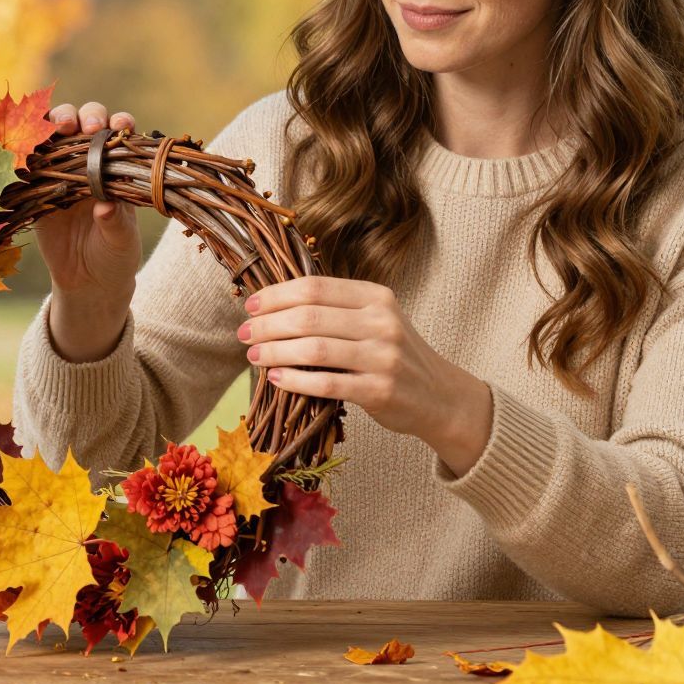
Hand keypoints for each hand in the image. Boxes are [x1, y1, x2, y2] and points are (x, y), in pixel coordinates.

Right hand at [30, 99, 141, 304]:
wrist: (88, 282)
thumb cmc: (115, 255)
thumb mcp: (121, 242)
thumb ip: (116, 223)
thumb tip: (105, 207)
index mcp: (117, 169)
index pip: (118, 134)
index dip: (118, 122)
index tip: (120, 125)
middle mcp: (89, 163)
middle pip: (84, 123)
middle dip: (83, 116)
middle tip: (85, 127)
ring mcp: (60, 173)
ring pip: (53, 136)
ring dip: (53, 124)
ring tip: (58, 128)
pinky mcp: (35, 189)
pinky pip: (27, 165)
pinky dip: (23, 152)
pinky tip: (23, 148)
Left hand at [238, 275, 491, 470]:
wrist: (439, 396)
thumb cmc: (396, 355)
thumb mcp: (376, 320)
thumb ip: (337, 310)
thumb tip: (274, 306)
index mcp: (376, 296)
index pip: (315, 287)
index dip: (276, 295)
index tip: (250, 305)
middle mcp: (381, 321)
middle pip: (309, 315)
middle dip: (268, 324)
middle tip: (244, 333)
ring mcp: (383, 356)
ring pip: (314, 348)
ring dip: (275, 351)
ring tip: (254, 355)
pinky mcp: (380, 390)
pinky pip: (326, 384)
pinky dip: (295, 380)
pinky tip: (276, 378)